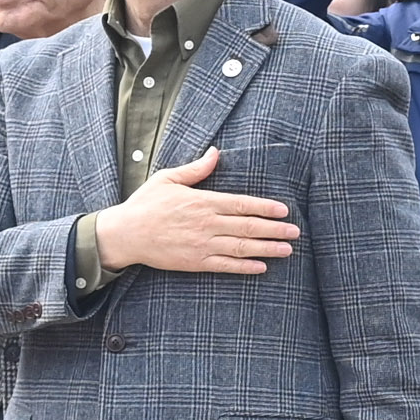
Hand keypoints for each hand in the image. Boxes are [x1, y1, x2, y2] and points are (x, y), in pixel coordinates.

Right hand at [95, 147, 297, 275]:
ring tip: (287, 249)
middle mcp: (206, 223)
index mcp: (202, 201)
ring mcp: (202, 245)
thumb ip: (196, 169)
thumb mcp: (168, 179)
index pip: (241, 204)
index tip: (284, 210)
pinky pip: (225, 266)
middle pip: (248, 226)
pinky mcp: (195, 262)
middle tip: (295, 232)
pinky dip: (245, 267)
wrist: (124, 234)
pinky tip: (262, 266)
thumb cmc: (145, 204)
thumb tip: (216, 152)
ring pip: (241, 247)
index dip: (265, 207)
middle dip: (274, 229)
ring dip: (267, 248)